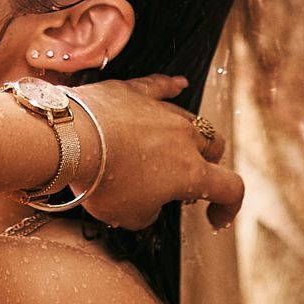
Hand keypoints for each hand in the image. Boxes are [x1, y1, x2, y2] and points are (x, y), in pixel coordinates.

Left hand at [72, 75, 244, 231]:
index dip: (229, 206)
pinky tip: (178, 84)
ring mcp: (162, 111)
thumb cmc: (102, 181)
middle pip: (214, 146)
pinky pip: (161, 86)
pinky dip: (172, 86)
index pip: (230, 188)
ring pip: (190, 119)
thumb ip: (150, 212)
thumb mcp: (129, 216)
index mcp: (191, 173)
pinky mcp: (136, 91)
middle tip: (187, 179)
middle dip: (209, 164)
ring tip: (176, 145)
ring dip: (188, 135)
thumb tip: (149, 205)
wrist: (73, 139)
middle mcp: (185, 137)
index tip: (215, 219)